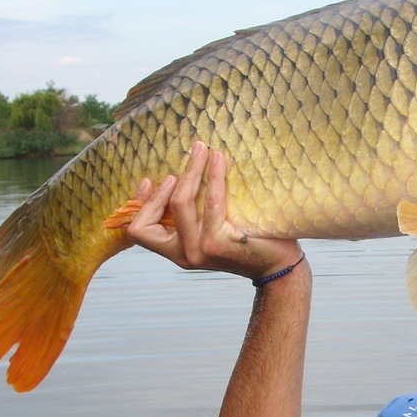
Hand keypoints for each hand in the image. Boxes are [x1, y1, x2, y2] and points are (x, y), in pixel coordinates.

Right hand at [126, 141, 301, 280]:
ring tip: (202, 150)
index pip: (139, 231)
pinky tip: (218, 159)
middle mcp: (183, 254)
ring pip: (180, 202)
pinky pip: (210, 200)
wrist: (276, 266)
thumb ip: (192, 217)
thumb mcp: (209, 232)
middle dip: (163, 185)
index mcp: (176, 252)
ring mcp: (199, 250)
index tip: (149, 180)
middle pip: (152, 215)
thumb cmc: (246, 243)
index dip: (140, 203)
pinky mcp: (218, 242)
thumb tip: (175, 178)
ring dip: (191, 170)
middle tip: (184, 161)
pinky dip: (213, 175)